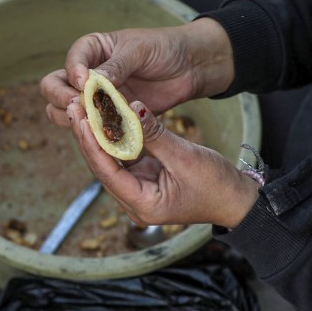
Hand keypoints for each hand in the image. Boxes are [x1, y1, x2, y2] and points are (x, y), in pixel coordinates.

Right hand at [41, 18, 233, 126]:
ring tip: (90, 121)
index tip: (84, 83)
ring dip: (73, 117)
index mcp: (92, 50)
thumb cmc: (165, 49)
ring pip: (64, 111)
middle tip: (78, 105)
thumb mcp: (139, 52)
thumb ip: (115, 67)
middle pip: (54, 88)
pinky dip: (94, 132)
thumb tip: (89, 83)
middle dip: (62, 97)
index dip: (73, 73)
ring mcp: (96, 98)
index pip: (71, 61)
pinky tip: (107, 134)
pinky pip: (92, 128)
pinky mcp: (108, 118)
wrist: (190, 67)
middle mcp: (87, 75)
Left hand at [66, 100, 257, 229]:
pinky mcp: (143, 181)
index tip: (80, 118)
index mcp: (143, 205)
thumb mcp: (186, 157)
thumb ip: (156, 135)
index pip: (108, 173)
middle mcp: (134, 202)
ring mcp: (137, 192)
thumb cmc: (216, 184)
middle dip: (88, 136)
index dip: (92, 144)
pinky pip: (122, 158)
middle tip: (75, 105)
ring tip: (83, 107)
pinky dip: (114, 138)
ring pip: (109, 161)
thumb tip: (131, 108)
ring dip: (98, 135)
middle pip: (102, 167)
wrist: (237, 200)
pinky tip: (103, 116)